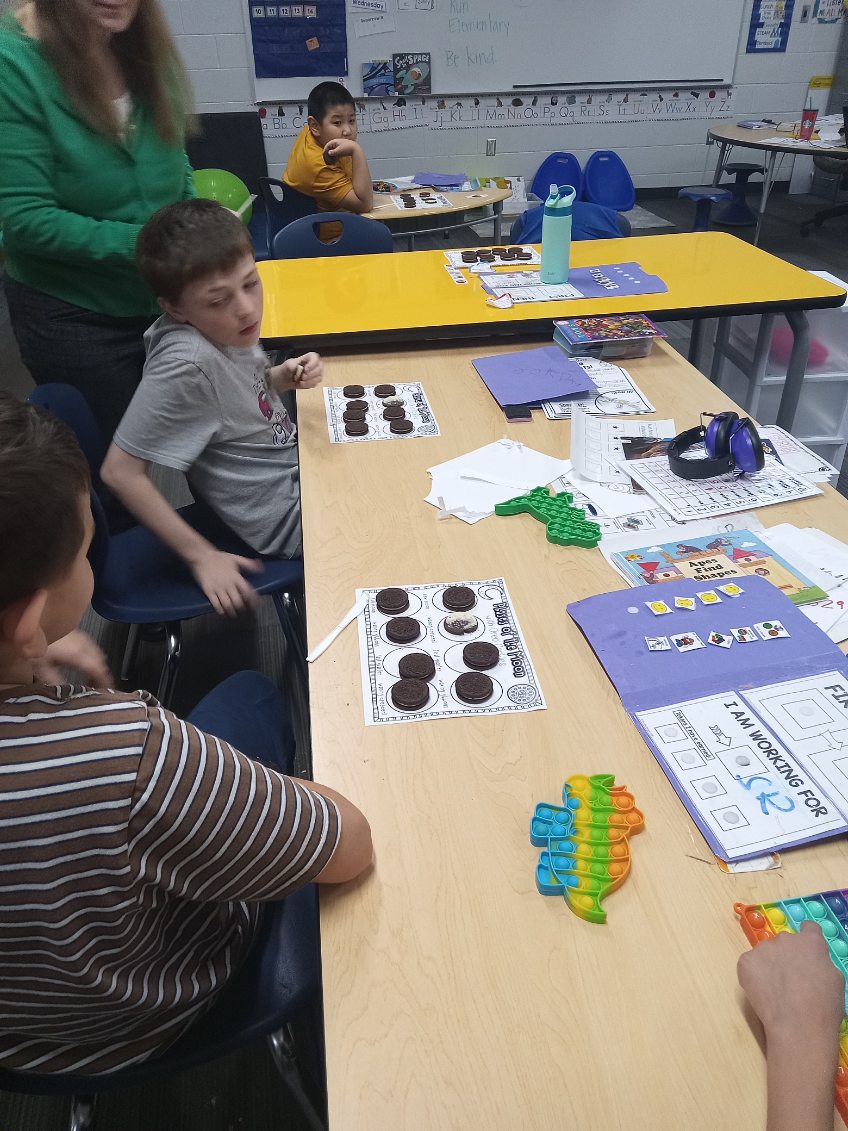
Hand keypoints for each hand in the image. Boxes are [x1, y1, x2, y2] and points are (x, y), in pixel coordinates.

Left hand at [36, 630, 112, 688]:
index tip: (106, 690)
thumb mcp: (41, 668)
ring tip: (90, 676)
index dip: (105, 681)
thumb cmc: (35, 645)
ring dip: (98, 665)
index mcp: (77, 655)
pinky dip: (93, 657)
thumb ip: (56, 682)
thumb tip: (66, 693)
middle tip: (97, 686)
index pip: (99, 669)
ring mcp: (81, 637)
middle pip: (101, 661)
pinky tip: (84, 661)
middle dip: (102, 674)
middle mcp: (83, 645)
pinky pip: (92, 646)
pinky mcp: (77, 633)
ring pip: (98, 652)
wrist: (30, 623)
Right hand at [190, 549, 263, 616]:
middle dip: (242, 610)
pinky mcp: (208, 591)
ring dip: (232, 612)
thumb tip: (261, 568)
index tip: (255, 606)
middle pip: (238, 602)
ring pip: (227, 605)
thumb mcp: (236, 558)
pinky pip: (215, 604)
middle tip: (244, 612)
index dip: (252, 601)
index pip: (248, 592)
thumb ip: (249, 564)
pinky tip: (223, 612)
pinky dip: (220, 610)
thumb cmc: (219, 558)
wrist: (201, 556)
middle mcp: (228, 584)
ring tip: (234, 615)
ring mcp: (218, 588)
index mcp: (236, 577)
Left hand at [272, 352, 322, 391]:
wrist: (285, 379)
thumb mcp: (288, 365)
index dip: (312, 364)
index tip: (305, 370)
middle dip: (310, 375)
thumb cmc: (287, 369)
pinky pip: (315, 384)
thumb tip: (301, 368)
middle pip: (319, 368)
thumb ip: (294, 365)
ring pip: (319, 377)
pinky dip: (307, 385)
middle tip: (302, 377)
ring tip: (300, 381)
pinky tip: (301, 384)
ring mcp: (316, 373)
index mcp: (308, 357)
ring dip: (308, 381)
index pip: (315, 357)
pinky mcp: (315, 381)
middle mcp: (314, 364)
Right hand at [323, 138, 356, 162]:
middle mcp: (337, 142)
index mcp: (335, 141)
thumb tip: (328, 153)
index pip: (328, 144)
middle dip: (328, 152)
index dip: (325, 149)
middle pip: (331, 147)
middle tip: (326, 157)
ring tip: (331, 159)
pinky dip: (336, 155)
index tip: (323, 154)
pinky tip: (336, 159)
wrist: (356, 149)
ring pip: (334, 149)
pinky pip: (338, 151)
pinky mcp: (343, 148)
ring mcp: (340, 145)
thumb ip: (333, 152)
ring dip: (332, 154)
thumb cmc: (347, 148)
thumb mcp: (339, 150)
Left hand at [737, 920, 844, 1043]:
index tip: (804, 952)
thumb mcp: (834, 979)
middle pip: (785, 942)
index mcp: (810, 941)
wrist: (799, 1026)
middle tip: (790, 980)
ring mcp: (763, 948)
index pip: (808, 928)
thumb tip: (811, 961)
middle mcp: (786, 939)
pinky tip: (763, 993)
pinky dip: (754, 976)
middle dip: (786, 956)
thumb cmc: (823, 1007)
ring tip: (776, 991)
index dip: (807, 939)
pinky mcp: (746, 961)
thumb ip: (821, 962)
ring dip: (769, 965)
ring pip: (766, 953)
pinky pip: (750, 964)